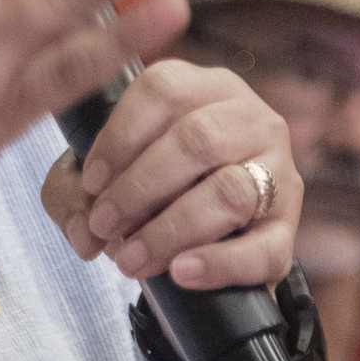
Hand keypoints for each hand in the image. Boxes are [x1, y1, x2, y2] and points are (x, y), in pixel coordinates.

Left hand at [39, 58, 298, 292]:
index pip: (164, 89)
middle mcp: (250, 119)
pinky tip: (182, 272)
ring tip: (132, 259)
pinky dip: (218, 263)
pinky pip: (262, 248)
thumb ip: (72, 194)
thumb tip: (82, 230)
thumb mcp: (100, 181)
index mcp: (204, 88)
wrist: (199, 243)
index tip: (91, 181)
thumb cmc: (147, 195)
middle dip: (140, 188)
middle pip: (198, 139)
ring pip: (230, 191)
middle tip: (105, 225)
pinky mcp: (287, 231)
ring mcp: (278, 172)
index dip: (120, 136)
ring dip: (171, 229)